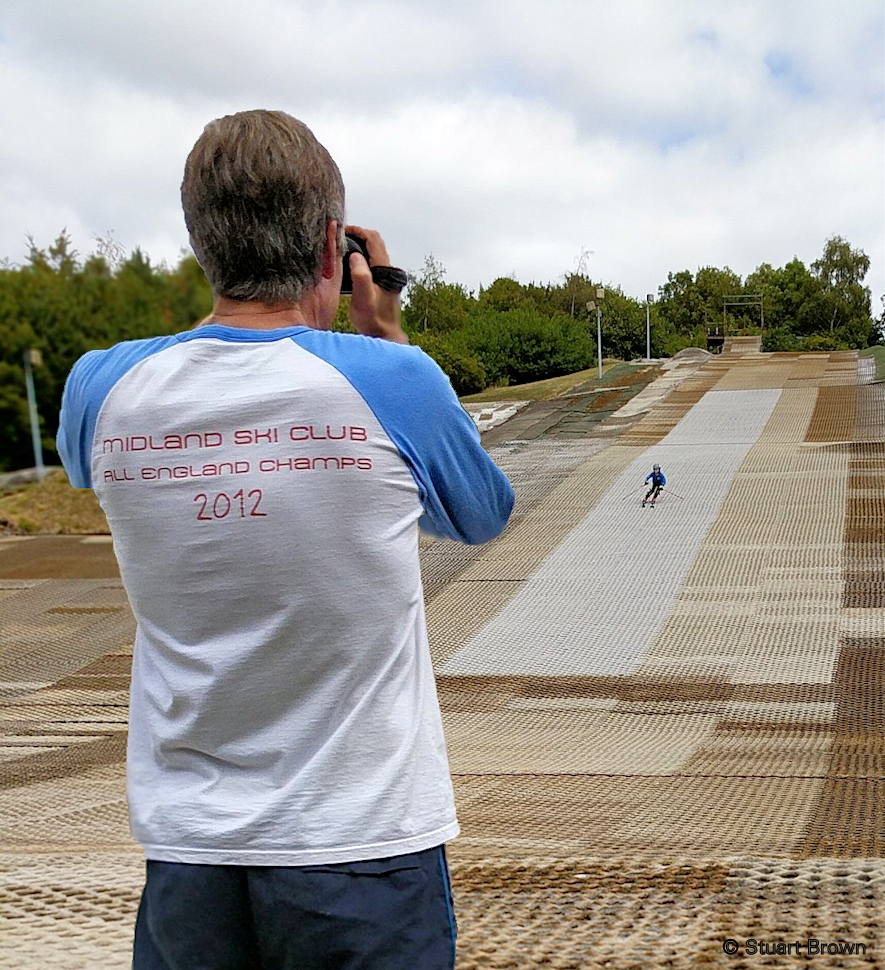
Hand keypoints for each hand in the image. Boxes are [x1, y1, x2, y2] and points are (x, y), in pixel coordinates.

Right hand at [346, 225, 408, 344]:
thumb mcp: (363, 299)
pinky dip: (361, 257)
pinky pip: (372, 262)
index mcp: (384, 269)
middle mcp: (388, 270)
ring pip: (373, 252)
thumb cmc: (373, 320)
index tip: (341, 230)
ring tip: (342, 247)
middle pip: (374, 242)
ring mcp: (386, 277)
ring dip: (359, 246)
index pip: (373, 239)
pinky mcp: (383, 284)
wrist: (384, 336)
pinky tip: (349, 264)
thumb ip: (360, 276)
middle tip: (340, 237)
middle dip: (358, 235)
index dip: (357, 231)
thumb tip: (355, 255)